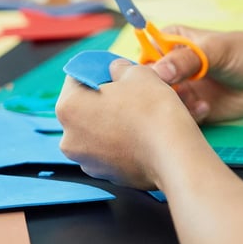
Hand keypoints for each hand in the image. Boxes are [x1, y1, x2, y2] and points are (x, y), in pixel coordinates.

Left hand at [56, 58, 196, 187]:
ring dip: (109, 121)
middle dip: (102, 98)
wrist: (173, 154)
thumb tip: (116, 71)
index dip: (96, 69)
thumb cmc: (152, 110)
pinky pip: (107, 151)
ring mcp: (86, 160)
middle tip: (128, 92)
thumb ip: (119, 68)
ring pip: (94, 131)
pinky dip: (118, 142)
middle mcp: (69, 138)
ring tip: (137, 115)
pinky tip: (140, 134)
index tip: (113, 70)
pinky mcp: (104, 175)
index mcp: (69, 107)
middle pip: (82, 107)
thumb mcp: (137, 73)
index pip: (76, 78)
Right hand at [148, 25, 242, 122]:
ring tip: (195, 100)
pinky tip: (206, 108)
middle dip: (157, 90)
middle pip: (148, 81)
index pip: (144, 52)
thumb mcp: (217, 50)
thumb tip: (160, 71)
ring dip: (174, 104)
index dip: (144, 66)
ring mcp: (180, 89)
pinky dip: (188, 115)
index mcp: (172, 42)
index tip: (154, 77)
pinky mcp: (190, 109)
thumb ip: (188, 59)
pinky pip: (177, 117)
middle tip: (175, 93)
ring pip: (161, 102)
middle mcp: (172, 66)